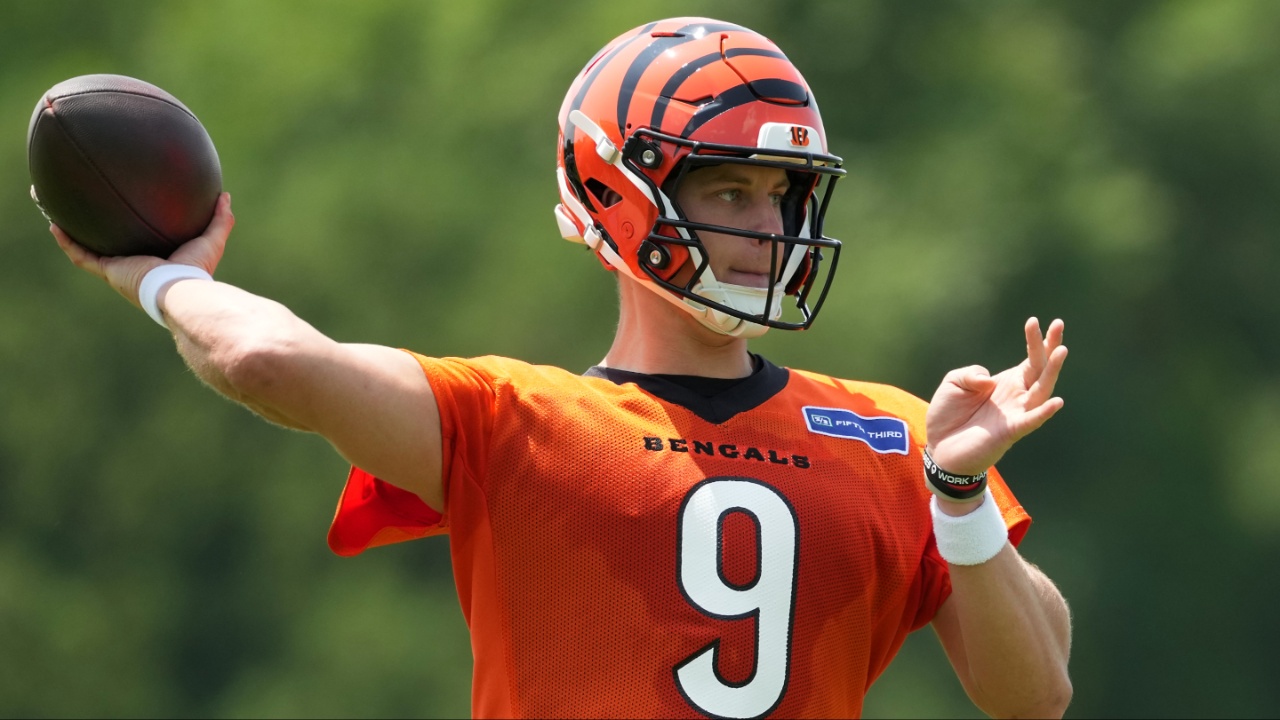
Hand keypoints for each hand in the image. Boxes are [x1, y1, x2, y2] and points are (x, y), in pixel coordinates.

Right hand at [50, 192, 234, 307]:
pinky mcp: (109, 272)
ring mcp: (119, 270)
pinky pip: (81, 256)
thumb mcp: (212, 239)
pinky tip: (55, 225)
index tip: (124, 213)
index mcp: (156, 260)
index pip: (141, 243)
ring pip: (88, 248)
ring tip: (57, 213)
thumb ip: (220, 219)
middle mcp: (134, 266)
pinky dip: (67, 242)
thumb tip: (224, 195)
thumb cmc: (198, 270)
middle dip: (96, 230)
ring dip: (72, 232)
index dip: (131, 230)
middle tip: (85, 209)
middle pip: (110, 244)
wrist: (181, 289)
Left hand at [925, 317, 1067, 476]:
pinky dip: (1043, 412)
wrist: (940, 448)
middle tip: (1058, 324)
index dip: (1037, 341)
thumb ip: (971, 374)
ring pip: (1041, 390)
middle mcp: (1017, 396)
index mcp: (1007, 382)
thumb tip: (990, 381)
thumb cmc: (950, 415)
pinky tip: (1056, 401)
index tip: (1040, 320)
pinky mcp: (1010, 432)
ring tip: (1061, 351)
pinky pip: (1031, 421)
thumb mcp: (954, 382)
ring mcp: (1016, 413)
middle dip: (1050, 347)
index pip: (1030, 359)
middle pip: (1040, 368)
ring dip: (1052, 371)